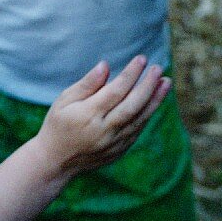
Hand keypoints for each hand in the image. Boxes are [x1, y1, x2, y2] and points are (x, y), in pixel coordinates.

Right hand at [34, 57, 169, 182]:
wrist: (55, 162)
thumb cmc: (58, 124)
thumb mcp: (64, 100)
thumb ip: (87, 84)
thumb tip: (105, 65)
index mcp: (88, 116)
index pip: (115, 92)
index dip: (130, 74)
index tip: (142, 59)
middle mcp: (103, 131)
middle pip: (132, 106)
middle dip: (148, 86)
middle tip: (158, 68)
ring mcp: (113, 144)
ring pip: (139, 120)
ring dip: (155, 100)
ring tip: (166, 82)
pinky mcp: (118, 151)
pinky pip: (137, 131)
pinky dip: (147, 115)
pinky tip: (155, 100)